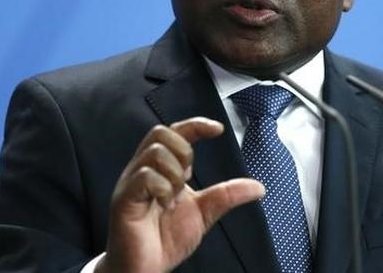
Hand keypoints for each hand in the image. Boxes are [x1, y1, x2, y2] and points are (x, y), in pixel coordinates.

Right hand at [95, 117, 263, 272]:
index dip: (196, 125)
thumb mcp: (204, 213)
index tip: (218, 130)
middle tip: (187, 179)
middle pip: (162, 133)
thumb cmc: (165, 240)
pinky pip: (144, 176)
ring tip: (172, 198)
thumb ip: (226, 196)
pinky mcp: (124, 199)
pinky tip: (164, 204)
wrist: (144, 269)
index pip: (176, 133)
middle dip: (184, 151)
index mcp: (161, 169)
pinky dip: (162, 187)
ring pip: (155, 152)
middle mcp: (143, 170)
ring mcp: (131, 183)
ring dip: (174, 172)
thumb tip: (258, 187)